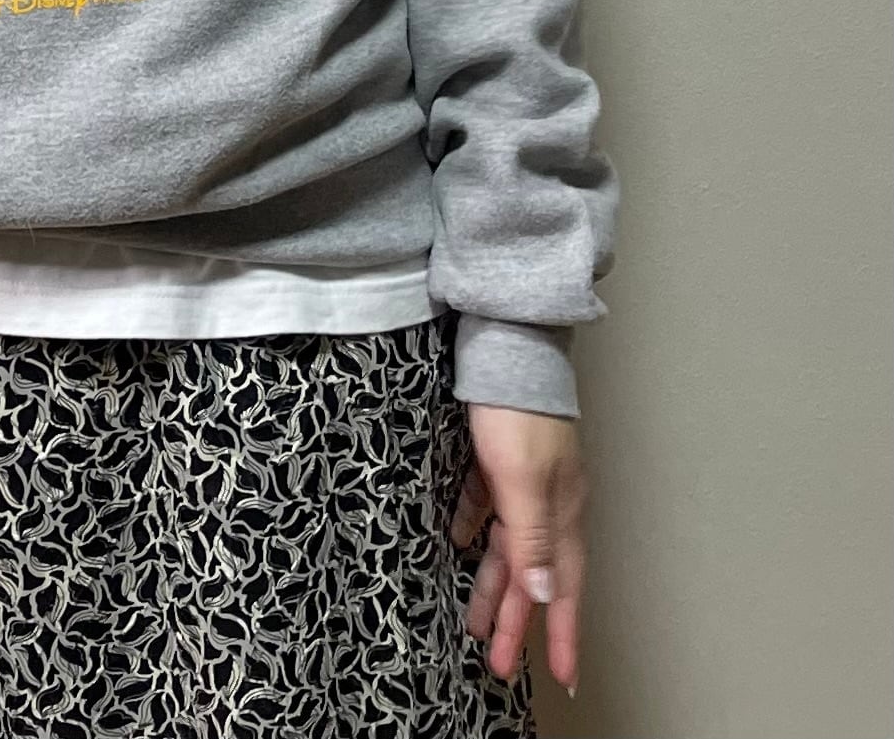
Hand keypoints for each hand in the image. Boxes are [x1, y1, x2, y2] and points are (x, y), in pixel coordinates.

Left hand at [453, 403, 586, 697]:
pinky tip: (462, 545)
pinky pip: (487, 509)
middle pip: (532, 576)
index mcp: (559, 514)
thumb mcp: (522, 480)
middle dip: (517, 623)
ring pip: (508, 548)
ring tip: (475, 623)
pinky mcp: (499, 459)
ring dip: (494, 586)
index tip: (562, 679)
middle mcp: (547, 503)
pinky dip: (476, 531)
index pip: (562, 588)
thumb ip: (532, 538)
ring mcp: (524, 481)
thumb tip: (544, 595)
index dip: (560, 634)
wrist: (507, 345)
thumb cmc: (517, 410)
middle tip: (497, 665)